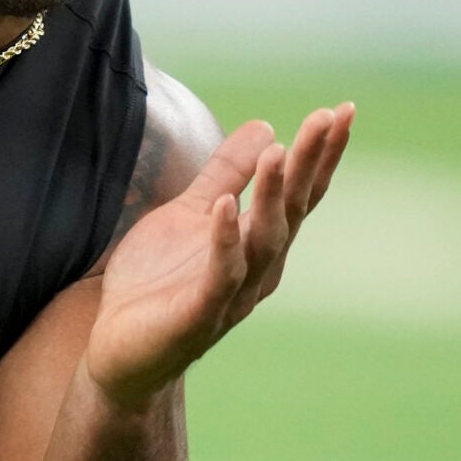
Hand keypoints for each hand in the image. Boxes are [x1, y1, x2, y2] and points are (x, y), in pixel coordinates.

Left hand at [82, 104, 354, 404]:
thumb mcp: (189, 214)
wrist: (117, 351)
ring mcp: (232, 294)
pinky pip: (219, 275)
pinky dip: (225, 240)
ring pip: (264, 240)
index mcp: (260, 244)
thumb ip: (226, 174)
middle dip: (311, 163)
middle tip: (331, 117)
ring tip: (279, 152)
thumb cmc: (156, 283)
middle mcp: (258, 269)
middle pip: (294, 210)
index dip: (321, 155)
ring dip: (273, 196)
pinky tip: (226, 207)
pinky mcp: (199, 314)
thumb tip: (268, 127)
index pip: (300, 194)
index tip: (343, 110)